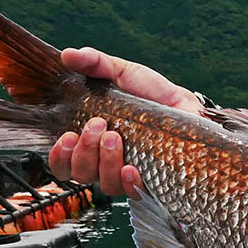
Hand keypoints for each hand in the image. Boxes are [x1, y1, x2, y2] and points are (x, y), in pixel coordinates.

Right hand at [48, 47, 202, 197]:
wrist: (188, 106)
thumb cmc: (152, 94)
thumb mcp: (123, 73)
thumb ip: (95, 63)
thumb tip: (68, 54)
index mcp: (91, 141)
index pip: (62, 163)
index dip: (59, 156)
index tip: (67, 136)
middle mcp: (105, 162)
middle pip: (80, 173)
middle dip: (84, 151)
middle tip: (98, 125)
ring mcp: (127, 173)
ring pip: (104, 183)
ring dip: (104, 161)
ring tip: (115, 137)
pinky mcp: (151, 181)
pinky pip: (133, 192)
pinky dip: (129, 182)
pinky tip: (132, 168)